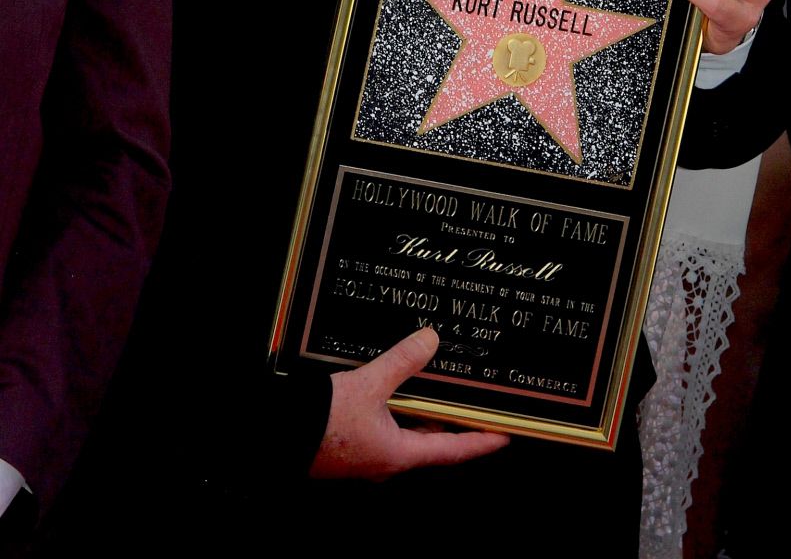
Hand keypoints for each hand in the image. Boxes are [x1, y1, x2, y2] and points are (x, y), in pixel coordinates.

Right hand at [310, 326, 507, 480]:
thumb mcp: (368, 385)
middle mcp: (387, 459)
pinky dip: (398, 405)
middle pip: (431, 439)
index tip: (506, 434)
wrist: (276, 437)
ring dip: (423, 409)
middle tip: (472, 396)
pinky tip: (397, 383)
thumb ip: (402, 361)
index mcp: (398, 454)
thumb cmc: (319, 423)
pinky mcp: (352, 442)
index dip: (481, 441)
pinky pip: (386, 424)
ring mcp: (369, 453)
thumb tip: (431, 340)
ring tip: (439, 381)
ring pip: (407, 430)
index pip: (453, 451)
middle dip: (451, 417)